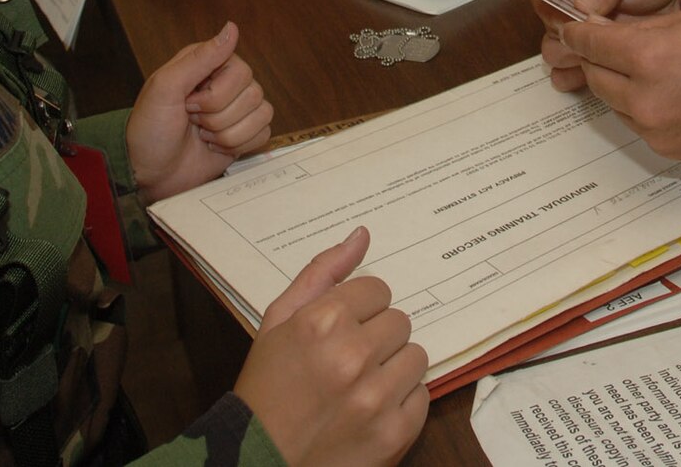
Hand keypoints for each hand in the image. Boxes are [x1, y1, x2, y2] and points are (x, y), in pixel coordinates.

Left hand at [127, 22, 273, 202]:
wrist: (148, 173)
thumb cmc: (149, 129)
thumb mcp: (164, 87)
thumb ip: (200, 57)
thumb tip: (231, 28)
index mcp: (209, 64)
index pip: (240, 71)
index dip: (216, 95)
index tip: (188, 102)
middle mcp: (226, 83)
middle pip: (253, 93)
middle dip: (218, 116)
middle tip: (192, 120)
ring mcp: (237, 109)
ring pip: (262, 114)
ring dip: (227, 133)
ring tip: (201, 134)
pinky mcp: (244, 134)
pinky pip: (264, 133)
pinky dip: (238, 145)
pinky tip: (214, 145)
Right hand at [235, 228, 428, 466]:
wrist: (258, 461)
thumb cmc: (267, 389)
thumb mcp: (278, 322)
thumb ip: (321, 273)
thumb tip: (362, 236)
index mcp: (322, 322)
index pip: (378, 290)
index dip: (359, 309)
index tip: (342, 329)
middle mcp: (353, 356)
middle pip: (399, 321)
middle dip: (377, 337)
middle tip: (348, 361)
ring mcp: (377, 398)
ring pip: (416, 356)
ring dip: (393, 368)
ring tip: (360, 386)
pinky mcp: (395, 433)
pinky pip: (422, 396)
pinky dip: (401, 402)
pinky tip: (370, 410)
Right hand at [530, 0, 680, 90]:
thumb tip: (581, 7)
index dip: (553, 10)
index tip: (574, 21)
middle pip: (546, 26)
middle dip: (567, 38)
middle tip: (593, 42)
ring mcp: (573, 26)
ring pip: (554, 50)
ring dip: (573, 58)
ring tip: (599, 57)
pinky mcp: (586, 49)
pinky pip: (569, 69)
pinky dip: (578, 75)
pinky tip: (596, 74)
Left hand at [556, 11, 680, 161]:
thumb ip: (641, 29)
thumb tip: (604, 29)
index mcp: (649, 58)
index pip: (590, 43)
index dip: (578, 32)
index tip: (573, 27)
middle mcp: (645, 98)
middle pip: (594, 76)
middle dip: (596, 58)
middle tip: (606, 44)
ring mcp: (655, 129)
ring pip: (612, 102)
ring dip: (617, 84)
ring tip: (645, 69)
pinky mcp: (666, 149)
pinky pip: (636, 123)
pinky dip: (639, 106)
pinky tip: (664, 92)